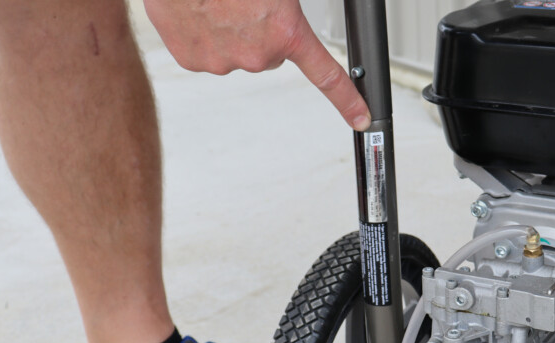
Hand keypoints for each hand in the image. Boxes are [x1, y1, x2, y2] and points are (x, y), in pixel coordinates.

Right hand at [143, 0, 370, 130]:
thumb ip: (287, 12)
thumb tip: (287, 20)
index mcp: (285, 33)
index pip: (326, 74)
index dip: (347, 99)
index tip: (361, 118)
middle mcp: (257, 55)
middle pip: (268, 55)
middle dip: (260, 33)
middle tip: (245, 5)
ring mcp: (223, 62)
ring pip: (236, 52)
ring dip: (229, 31)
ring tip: (217, 3)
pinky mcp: (193, 61)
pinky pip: (206, 52)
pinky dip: (203, 34)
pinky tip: (199, 11)